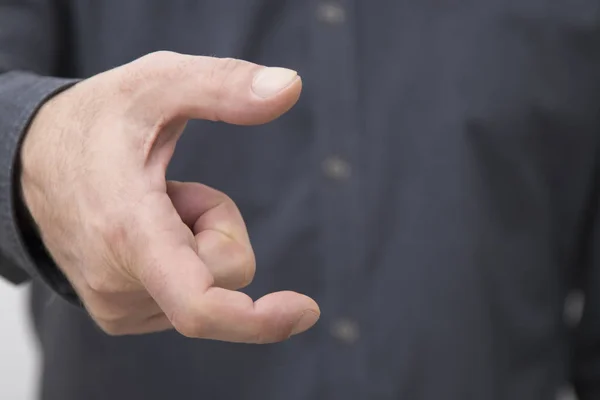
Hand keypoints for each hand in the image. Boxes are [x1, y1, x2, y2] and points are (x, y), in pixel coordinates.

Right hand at [19, 51, 319, 342]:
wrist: (32, 161)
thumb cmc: (98, 120)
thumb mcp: (158, 83)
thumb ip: (223, 85)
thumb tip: (291, 87)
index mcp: (130, 232)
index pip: (198, 304)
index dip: (257, 319)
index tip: (304, 310)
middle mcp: (119, 284)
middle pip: (226, 274)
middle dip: (219, 226)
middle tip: (172, 188)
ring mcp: (118, 305)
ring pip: (209, 286)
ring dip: (196, 242)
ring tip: (149, 205)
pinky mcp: (121, 314)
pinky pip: (188, 297)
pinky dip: (182, 259)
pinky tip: (145, 228)